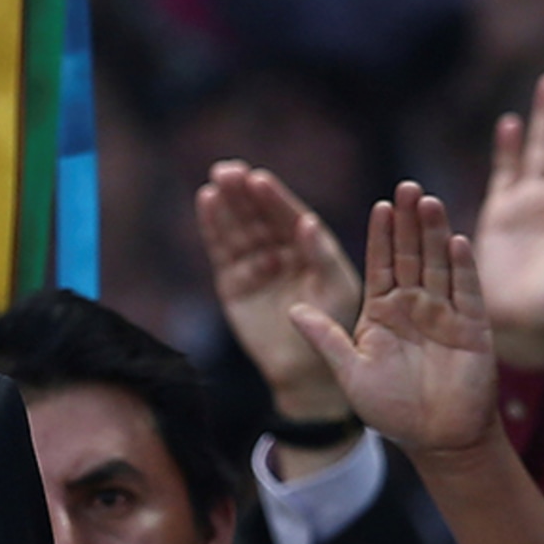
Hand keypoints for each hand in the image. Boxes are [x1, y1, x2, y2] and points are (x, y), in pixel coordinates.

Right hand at [196, 160, 360, 419]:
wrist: (308, 373)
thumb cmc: (335, 330)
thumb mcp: (338, 292)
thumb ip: (323, 258)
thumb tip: (306, 222)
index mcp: (312, 249)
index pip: (290, 217)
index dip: (274, 198)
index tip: (259, 178)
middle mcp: (283, 251)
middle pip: (260, 216)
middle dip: (244, 193)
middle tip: (229, 171)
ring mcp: (257, 264)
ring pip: (239, 227)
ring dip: (226, 203)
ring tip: (215, 181)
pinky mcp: (234, 282)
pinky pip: (221, 249)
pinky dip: (212, 225)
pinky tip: (206, 202)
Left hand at [292, 182, 496, 457]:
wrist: (436, 440)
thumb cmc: (391, 409)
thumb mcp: (350, 371)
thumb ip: (325, 338)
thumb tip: (290, 310)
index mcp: (382, 310)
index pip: (380, 263)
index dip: (381, 235)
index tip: (379, 206)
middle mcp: (413, 305)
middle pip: (411, 254)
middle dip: (409, 222)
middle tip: (408, 186)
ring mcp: (444, 314)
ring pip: (439, 265)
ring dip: (436, 234)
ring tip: (430, 201)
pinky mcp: (473, 329)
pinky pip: (467, 292)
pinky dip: (464, 267)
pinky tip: (458, 241)